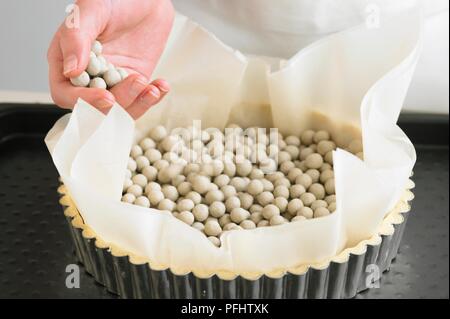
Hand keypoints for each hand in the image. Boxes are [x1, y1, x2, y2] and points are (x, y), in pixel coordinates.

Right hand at [48, 0, 173, 118]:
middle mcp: (87, 76)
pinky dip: (152, 98)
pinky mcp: (134, 83)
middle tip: (136, 83)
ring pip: (120, 110)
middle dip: (118, 103)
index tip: (106, 97)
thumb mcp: (91, 11)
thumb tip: (71, 71)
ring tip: (152, 86)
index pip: (65, 94)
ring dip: (138, 103)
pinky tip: (161, 85)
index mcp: (66, 61)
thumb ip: (76, 38)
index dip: (84, 101)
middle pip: (95, 108)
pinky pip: (141, 101)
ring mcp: (111, 82)